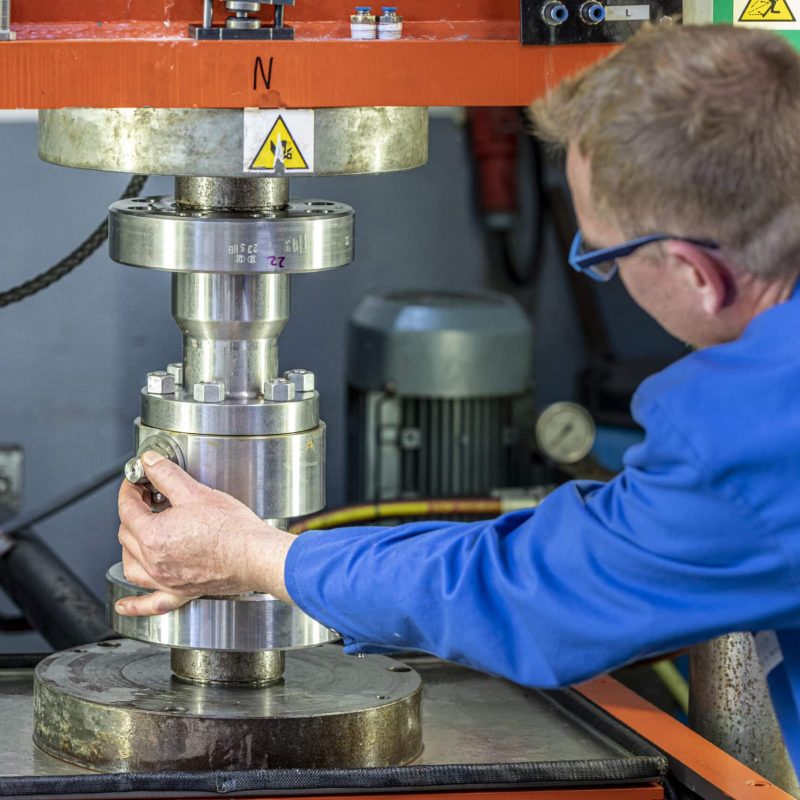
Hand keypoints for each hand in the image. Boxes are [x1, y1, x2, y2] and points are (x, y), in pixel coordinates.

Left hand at [115, 451, 294, 616]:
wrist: (254, 554)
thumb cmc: (231, 528)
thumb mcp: (196, 492)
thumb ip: (167, 475)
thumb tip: (149, 462)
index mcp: (152, 535)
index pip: (127, 508)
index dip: (129, 490)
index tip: (136, 482)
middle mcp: (153, 561)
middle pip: (126, 535)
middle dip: (132, 513)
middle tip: (146, 498)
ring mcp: (165, 579)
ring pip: (131, 565)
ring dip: (128, 548)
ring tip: (138, 534)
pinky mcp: (180, 591)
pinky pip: (150, 603)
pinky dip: (134, 604)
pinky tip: (124, 605)